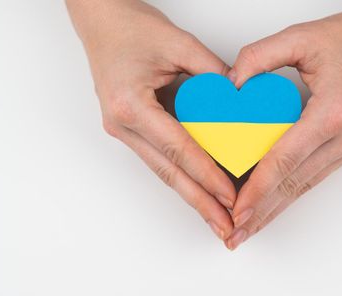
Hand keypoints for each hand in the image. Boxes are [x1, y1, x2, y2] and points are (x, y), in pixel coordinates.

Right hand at [66, 0, 235, 239]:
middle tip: (224, 227)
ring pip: (163, 171)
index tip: (231, 195)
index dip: (207, 175)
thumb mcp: (179, 43)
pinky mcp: (131, 128)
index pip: (178, 148)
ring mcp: (123, 129)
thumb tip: (241, 105)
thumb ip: (213, 74)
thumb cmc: (131, 26)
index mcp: (130, 104)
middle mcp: (122, 124)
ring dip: (191, 195)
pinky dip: (183, 175)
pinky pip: (160, 158)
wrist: (100, 19)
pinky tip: (200, 189)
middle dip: (200, 203)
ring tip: (215, 217)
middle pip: (168, 173)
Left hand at [225, 2, 341, 249]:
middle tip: (235, 235)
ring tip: (250, 229)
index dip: (257, 190)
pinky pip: (314, 177)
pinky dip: (291, 193)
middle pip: (294, 184)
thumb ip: (259, 56)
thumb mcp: (301, 37)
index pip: (285, 160)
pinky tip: (275, 204)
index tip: (237, 211)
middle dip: (262, 213)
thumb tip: (230, 85)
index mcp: (332, 113)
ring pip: (304, 186)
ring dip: (275, 210)